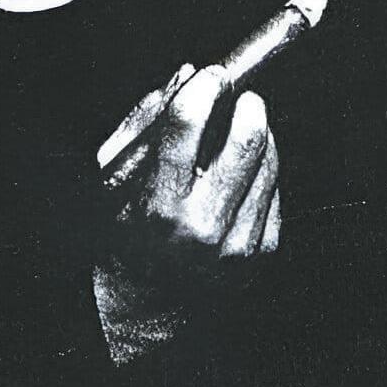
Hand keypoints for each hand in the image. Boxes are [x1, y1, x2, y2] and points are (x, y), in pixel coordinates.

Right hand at [94, 65, 279, 362]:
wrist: (147, 311)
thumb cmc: (123, 241)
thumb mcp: (111, 185)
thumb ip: (141, 128)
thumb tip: (183, 78)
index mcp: (158, 206)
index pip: (188, 124)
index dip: (205, 87)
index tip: (211, 75)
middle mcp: (204, 226)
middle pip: (247, 138)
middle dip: (246, 104)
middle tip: (238, 96)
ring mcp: (239, 242)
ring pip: (269, 159)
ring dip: (257, 135)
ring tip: (235, 134)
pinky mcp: (263, 252)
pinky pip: (275, 189)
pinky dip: (262, 170)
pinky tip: (239, 174)